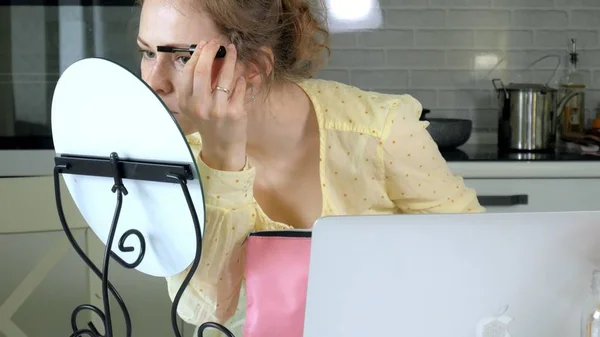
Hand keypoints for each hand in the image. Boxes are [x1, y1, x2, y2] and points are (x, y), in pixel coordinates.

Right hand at [178, 40, 247, 170]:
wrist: (221, 147)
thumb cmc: (209, 124)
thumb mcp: (195, 107)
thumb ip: (198, 86)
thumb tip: (208, 57)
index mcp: (186, 102)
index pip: (189, 71)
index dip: (198, 54)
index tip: (205, 44)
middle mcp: (199, 105)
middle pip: (203, 70)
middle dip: (211, 51)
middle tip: (219, 43)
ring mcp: (217, 109)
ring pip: (225, 76)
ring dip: (230, 59)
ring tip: (233, 51)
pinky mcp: (234, 112)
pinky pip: (239, 87)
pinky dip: (241, 79)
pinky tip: (241, 76)